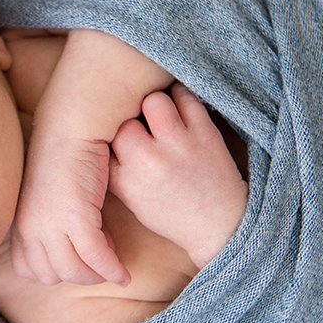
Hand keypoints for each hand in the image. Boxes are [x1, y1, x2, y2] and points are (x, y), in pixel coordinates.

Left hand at [10, 135, 130, 285]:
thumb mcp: (46, 193)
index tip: (77, 257)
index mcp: (19, 220)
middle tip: (100, 258)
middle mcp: (29, 226)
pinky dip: (113, 270)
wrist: (72, 124)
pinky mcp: (76, 217)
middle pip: (52, 275)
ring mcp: (50, 223)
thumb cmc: (65, 155)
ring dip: (97, 274)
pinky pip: (97, 258)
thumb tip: (68, 244)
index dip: (55, 270)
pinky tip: (124, 273)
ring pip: (74, 272)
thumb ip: (49, 220)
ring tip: (112, 261)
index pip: (28, 269)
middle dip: (78, 274)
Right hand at [107, 83, 247, 268]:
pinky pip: (185, 97)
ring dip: (155, 106)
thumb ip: (116, 170)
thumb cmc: (174, 214)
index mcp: (126, 182)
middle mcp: (149, 161)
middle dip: (131, 123)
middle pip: (123, 122)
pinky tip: (180, 109)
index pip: (103, 143)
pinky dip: (181, 98)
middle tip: (141, 127)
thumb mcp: (134, 201)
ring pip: (153, 101)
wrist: (220, 226)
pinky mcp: (204, 133)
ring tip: (160, 115)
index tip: (118, 138)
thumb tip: (103, 134)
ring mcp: (178, 145)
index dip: (111, 138)